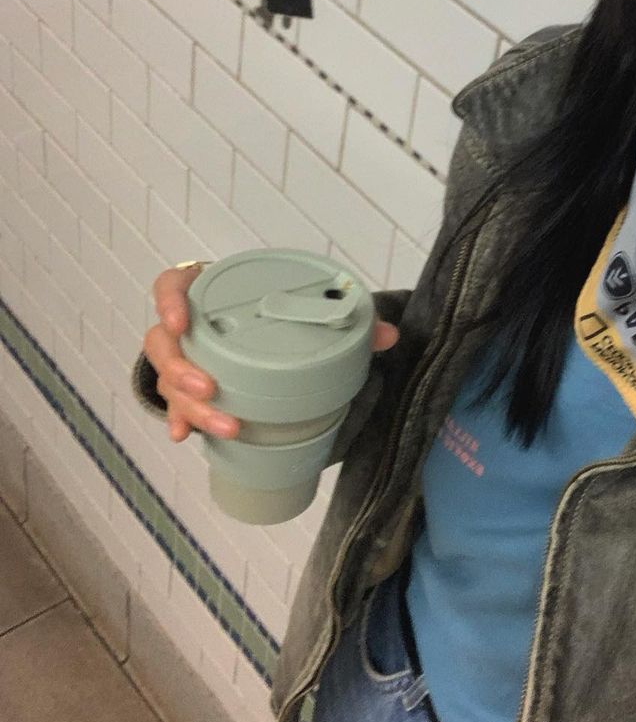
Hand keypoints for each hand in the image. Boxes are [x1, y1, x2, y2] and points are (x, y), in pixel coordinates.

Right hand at [143, 263, 400, 442]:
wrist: (253, 325)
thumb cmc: (270, 307)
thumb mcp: (303, 306)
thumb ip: (345, 315)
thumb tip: (387, 335)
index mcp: (208, 290)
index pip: (171, 285)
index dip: (168, 301)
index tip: (181, 323)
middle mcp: (188, 322)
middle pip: (161, 342)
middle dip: (181, 369)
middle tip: (210, 389)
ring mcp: (183, 355)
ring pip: (166, 378)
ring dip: (188, 404)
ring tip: (223, 426)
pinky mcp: (186, 385)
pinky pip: (172, 402)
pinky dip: (178, 419)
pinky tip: (184, 436)